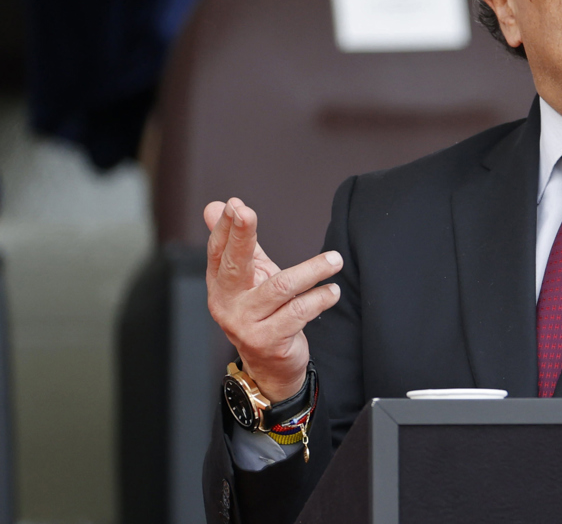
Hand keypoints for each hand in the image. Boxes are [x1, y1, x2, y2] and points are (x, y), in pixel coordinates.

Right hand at [205, 198, 342, 401]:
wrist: (271, 367)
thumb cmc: (263, 313)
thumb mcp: (250, 277)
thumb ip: (239, 243)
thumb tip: (214, 205)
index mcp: (221, 286)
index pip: (219, 252)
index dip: (225, 228)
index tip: (234, 204)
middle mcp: (228, 305)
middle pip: (235, 265)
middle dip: (241, 235)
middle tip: (247, 211)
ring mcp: (247, 325)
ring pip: (280, 288)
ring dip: (312, 270)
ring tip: (335, 260)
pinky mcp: (270, 341)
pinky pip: (299, 312)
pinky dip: (320, 298)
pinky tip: (332, 291)